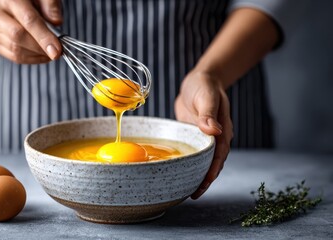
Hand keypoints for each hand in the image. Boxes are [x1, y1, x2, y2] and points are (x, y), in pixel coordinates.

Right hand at [0, 0, 62, 63]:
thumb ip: (51, 5)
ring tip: (50, 52)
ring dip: (37, 55)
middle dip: (40, 48)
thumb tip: (56, 22)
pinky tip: (41, 55)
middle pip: (18, 37)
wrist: (1, 2)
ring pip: (16, 50)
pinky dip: (31, 59)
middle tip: (56, 52)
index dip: (44, 37)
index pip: (28, 20)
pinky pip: (14, 57)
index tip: (56, 51)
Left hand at [175, 71, 232, 198]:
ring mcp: (203, 138)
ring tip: (186, 190)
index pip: (219, 154)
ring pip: (202, 160)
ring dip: (196, 174)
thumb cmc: (205, 86)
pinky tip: (178, 172)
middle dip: (205, 179)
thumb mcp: (207, 96)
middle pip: (212, 162)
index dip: (213, 169)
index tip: (205, 182)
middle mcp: (214, 137)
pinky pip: (192, 152)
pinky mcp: (193, 136)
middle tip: (194, 194)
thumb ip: (208, 113)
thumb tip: (212, 131)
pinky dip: (188, 163)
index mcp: (221, 130)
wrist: (199, 80)